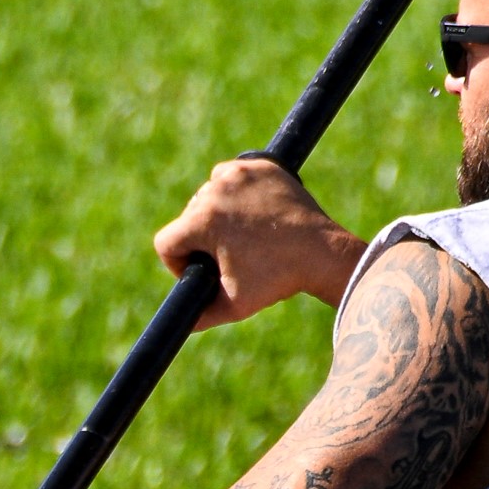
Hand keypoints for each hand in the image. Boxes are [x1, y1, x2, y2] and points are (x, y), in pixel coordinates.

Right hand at [154, 158, 366, 330]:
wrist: (322, 253)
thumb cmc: (278, 278)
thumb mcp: (234, 305)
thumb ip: (201, 317)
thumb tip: (184, 323)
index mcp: (203, 220)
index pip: (166, 242)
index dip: (178, 264)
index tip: (202, 269)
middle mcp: (215, 190)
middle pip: (188, 219)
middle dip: (203, 239)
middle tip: (232, 255)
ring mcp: (239, 173)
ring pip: (208, 196)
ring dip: (217, 214)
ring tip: (244, 235)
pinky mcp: (259, 165)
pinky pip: (231, 176)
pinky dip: (236, 192)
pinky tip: (252, 212)